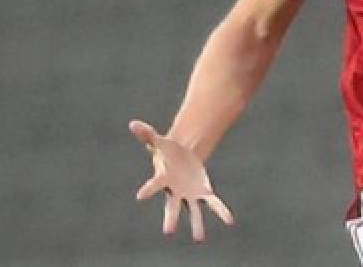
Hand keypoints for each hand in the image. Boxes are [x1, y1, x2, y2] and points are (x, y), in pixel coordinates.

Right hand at [129, 120, 233, 241]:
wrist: (180, 158)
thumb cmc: (167, 152)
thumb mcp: (159, 142)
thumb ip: (147, 134)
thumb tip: (133, 123)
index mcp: (163, 179)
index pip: (154, 184)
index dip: (147, 189)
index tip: (139, 196)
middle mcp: (175, 192)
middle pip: (173, 207)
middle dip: (171, 218)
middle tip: (169, 231)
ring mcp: (189, 195)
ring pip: (194, 211)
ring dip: (197, 224)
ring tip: (199, 238)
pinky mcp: (203, 192)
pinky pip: (212, 203)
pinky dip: (221, 211)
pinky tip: (229, 220)